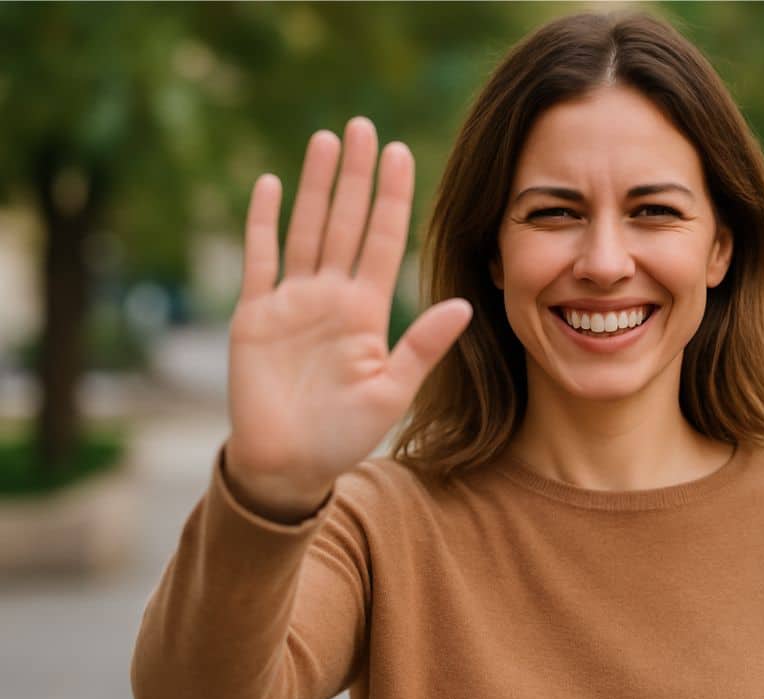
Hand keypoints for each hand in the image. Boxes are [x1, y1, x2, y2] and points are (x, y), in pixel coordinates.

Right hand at [224, 117, 471, 512]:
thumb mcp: (393, 390)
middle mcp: (331, 297)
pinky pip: (259, 260)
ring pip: (306, 230)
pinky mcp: (254, 315)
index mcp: (366, 311)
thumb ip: (423, 346)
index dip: (390, 198)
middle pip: (344, 222)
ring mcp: (291, 302)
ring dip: (315, 186)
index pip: (381, 240)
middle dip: (355, 176)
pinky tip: (272, 184)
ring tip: (327, 140)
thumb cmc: (344, 434)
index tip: (401, 153)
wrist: (288, 465)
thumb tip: (465, 306)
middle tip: (364, 126)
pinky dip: (263, 223)